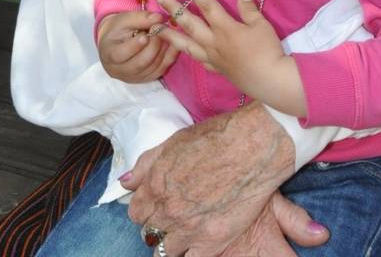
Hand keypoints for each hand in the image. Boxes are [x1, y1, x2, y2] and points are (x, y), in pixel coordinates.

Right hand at [97, 9, 177, 82]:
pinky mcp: (145, 79)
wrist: (116, 41)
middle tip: (161, 30)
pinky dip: (169, 57)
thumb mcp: (124, 19)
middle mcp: (118, 71)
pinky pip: (160, 70)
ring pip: (152, 68)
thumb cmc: (118, 29)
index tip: (145, 35)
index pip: (120, 55)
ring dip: (163, 50)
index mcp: (108, 54)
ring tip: (167, 34)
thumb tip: (158, 18)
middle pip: (139, 64)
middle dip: (153, 46)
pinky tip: (174, 45)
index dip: (134, 46)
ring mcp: (133, 77)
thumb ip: (140, 18)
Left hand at [125, 102, 311, 255]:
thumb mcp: (174, 141)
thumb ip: (146, 164)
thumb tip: (126, 184)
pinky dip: (192, 252)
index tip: (158, 205)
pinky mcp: (211, 242)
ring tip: (189, 228)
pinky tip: (201, 240)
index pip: (136, 212)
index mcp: (155, 185)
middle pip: (150, 232)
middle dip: (160, 223)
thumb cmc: (218, 136)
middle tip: (176, 214)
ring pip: (166, 251)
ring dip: (174, 241)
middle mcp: (167, 210)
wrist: (254, 145)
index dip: (147, 208)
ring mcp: (188, 229)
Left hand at [157, 0, 305, 115]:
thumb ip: (249, 9)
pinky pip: (197, 59)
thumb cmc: (267, 50)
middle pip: (189, 23)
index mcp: (225, 28)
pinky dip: (187, 54)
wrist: (268, 80)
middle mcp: (213, 41)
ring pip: (186, 44)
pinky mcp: (216, 69)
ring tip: (155, 28)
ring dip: (169, 35)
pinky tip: (182, 50)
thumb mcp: (262, 25)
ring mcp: (212, 57)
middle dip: (174, 9)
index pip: (207, 5)